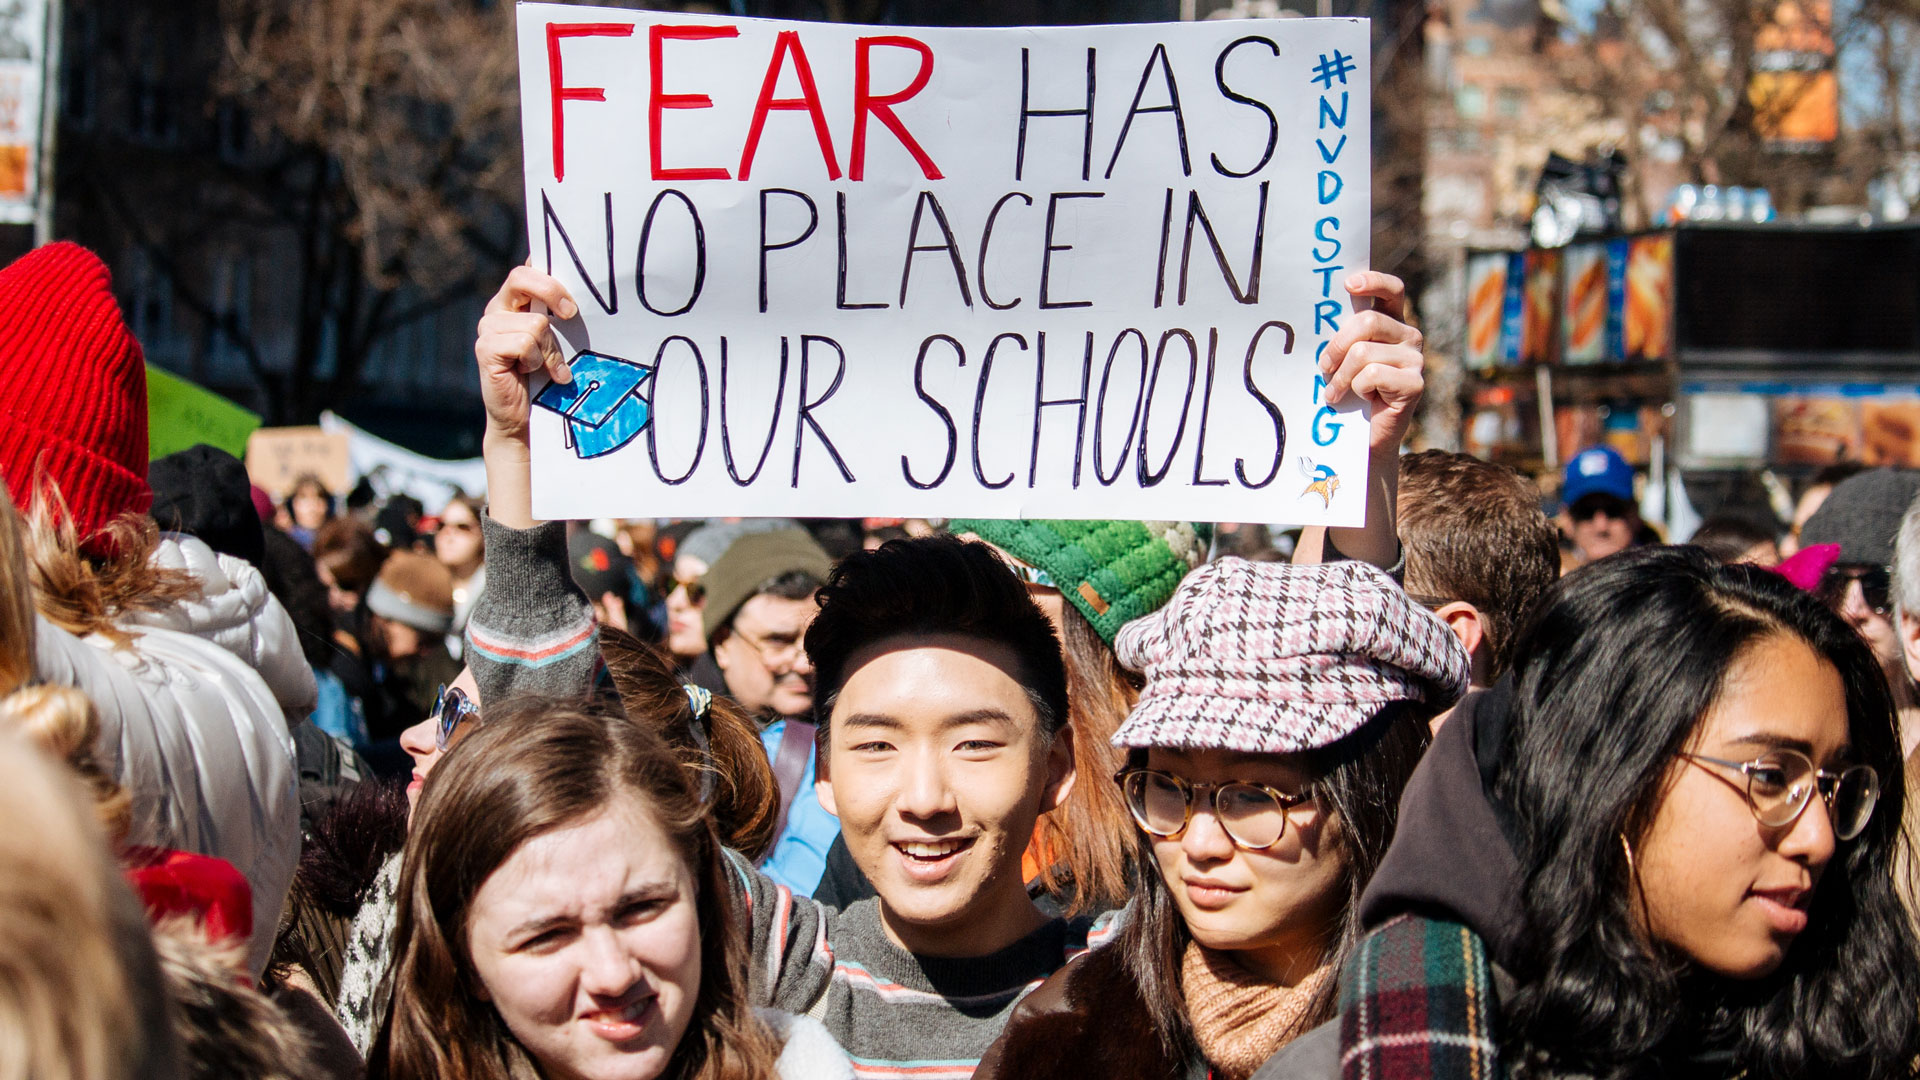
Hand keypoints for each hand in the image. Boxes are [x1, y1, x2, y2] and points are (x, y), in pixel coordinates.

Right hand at [474, 266, 578, 445]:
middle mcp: (497, 308)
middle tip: (571, 314)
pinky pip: (524, 343)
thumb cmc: (544, 376)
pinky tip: (531, 373)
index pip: (527, 268)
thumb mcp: (556, 339)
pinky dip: (536, 361)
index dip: (548, 270)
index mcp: (514, 300)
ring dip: (549, 350)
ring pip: (534, 322)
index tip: (570, 289)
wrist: (522, 416)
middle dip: (552, 292)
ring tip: (547, 368)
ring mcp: (488, 327)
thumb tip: (581, 296)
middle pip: (522, 277)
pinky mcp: (485, 348)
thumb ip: (559, 315)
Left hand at [1316, 271, 1423, 456]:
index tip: (1348, 284)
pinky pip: (1372, 376)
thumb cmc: (1348, 392)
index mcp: (1392, 323)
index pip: (1392, 290)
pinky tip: (1361, 399)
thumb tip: (1314, 316)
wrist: (1363, 436)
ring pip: (1363, 353)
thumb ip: (1341, 336)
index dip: (1373, 281)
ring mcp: (1415, 360)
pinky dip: (1356, 389)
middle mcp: (1409, 336)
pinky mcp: (1414, 384)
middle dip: (1336, 346)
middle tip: (1324, 368)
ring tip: (1336, 392)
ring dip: (1341, 377)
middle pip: (1367, 322)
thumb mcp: (1343, 358)